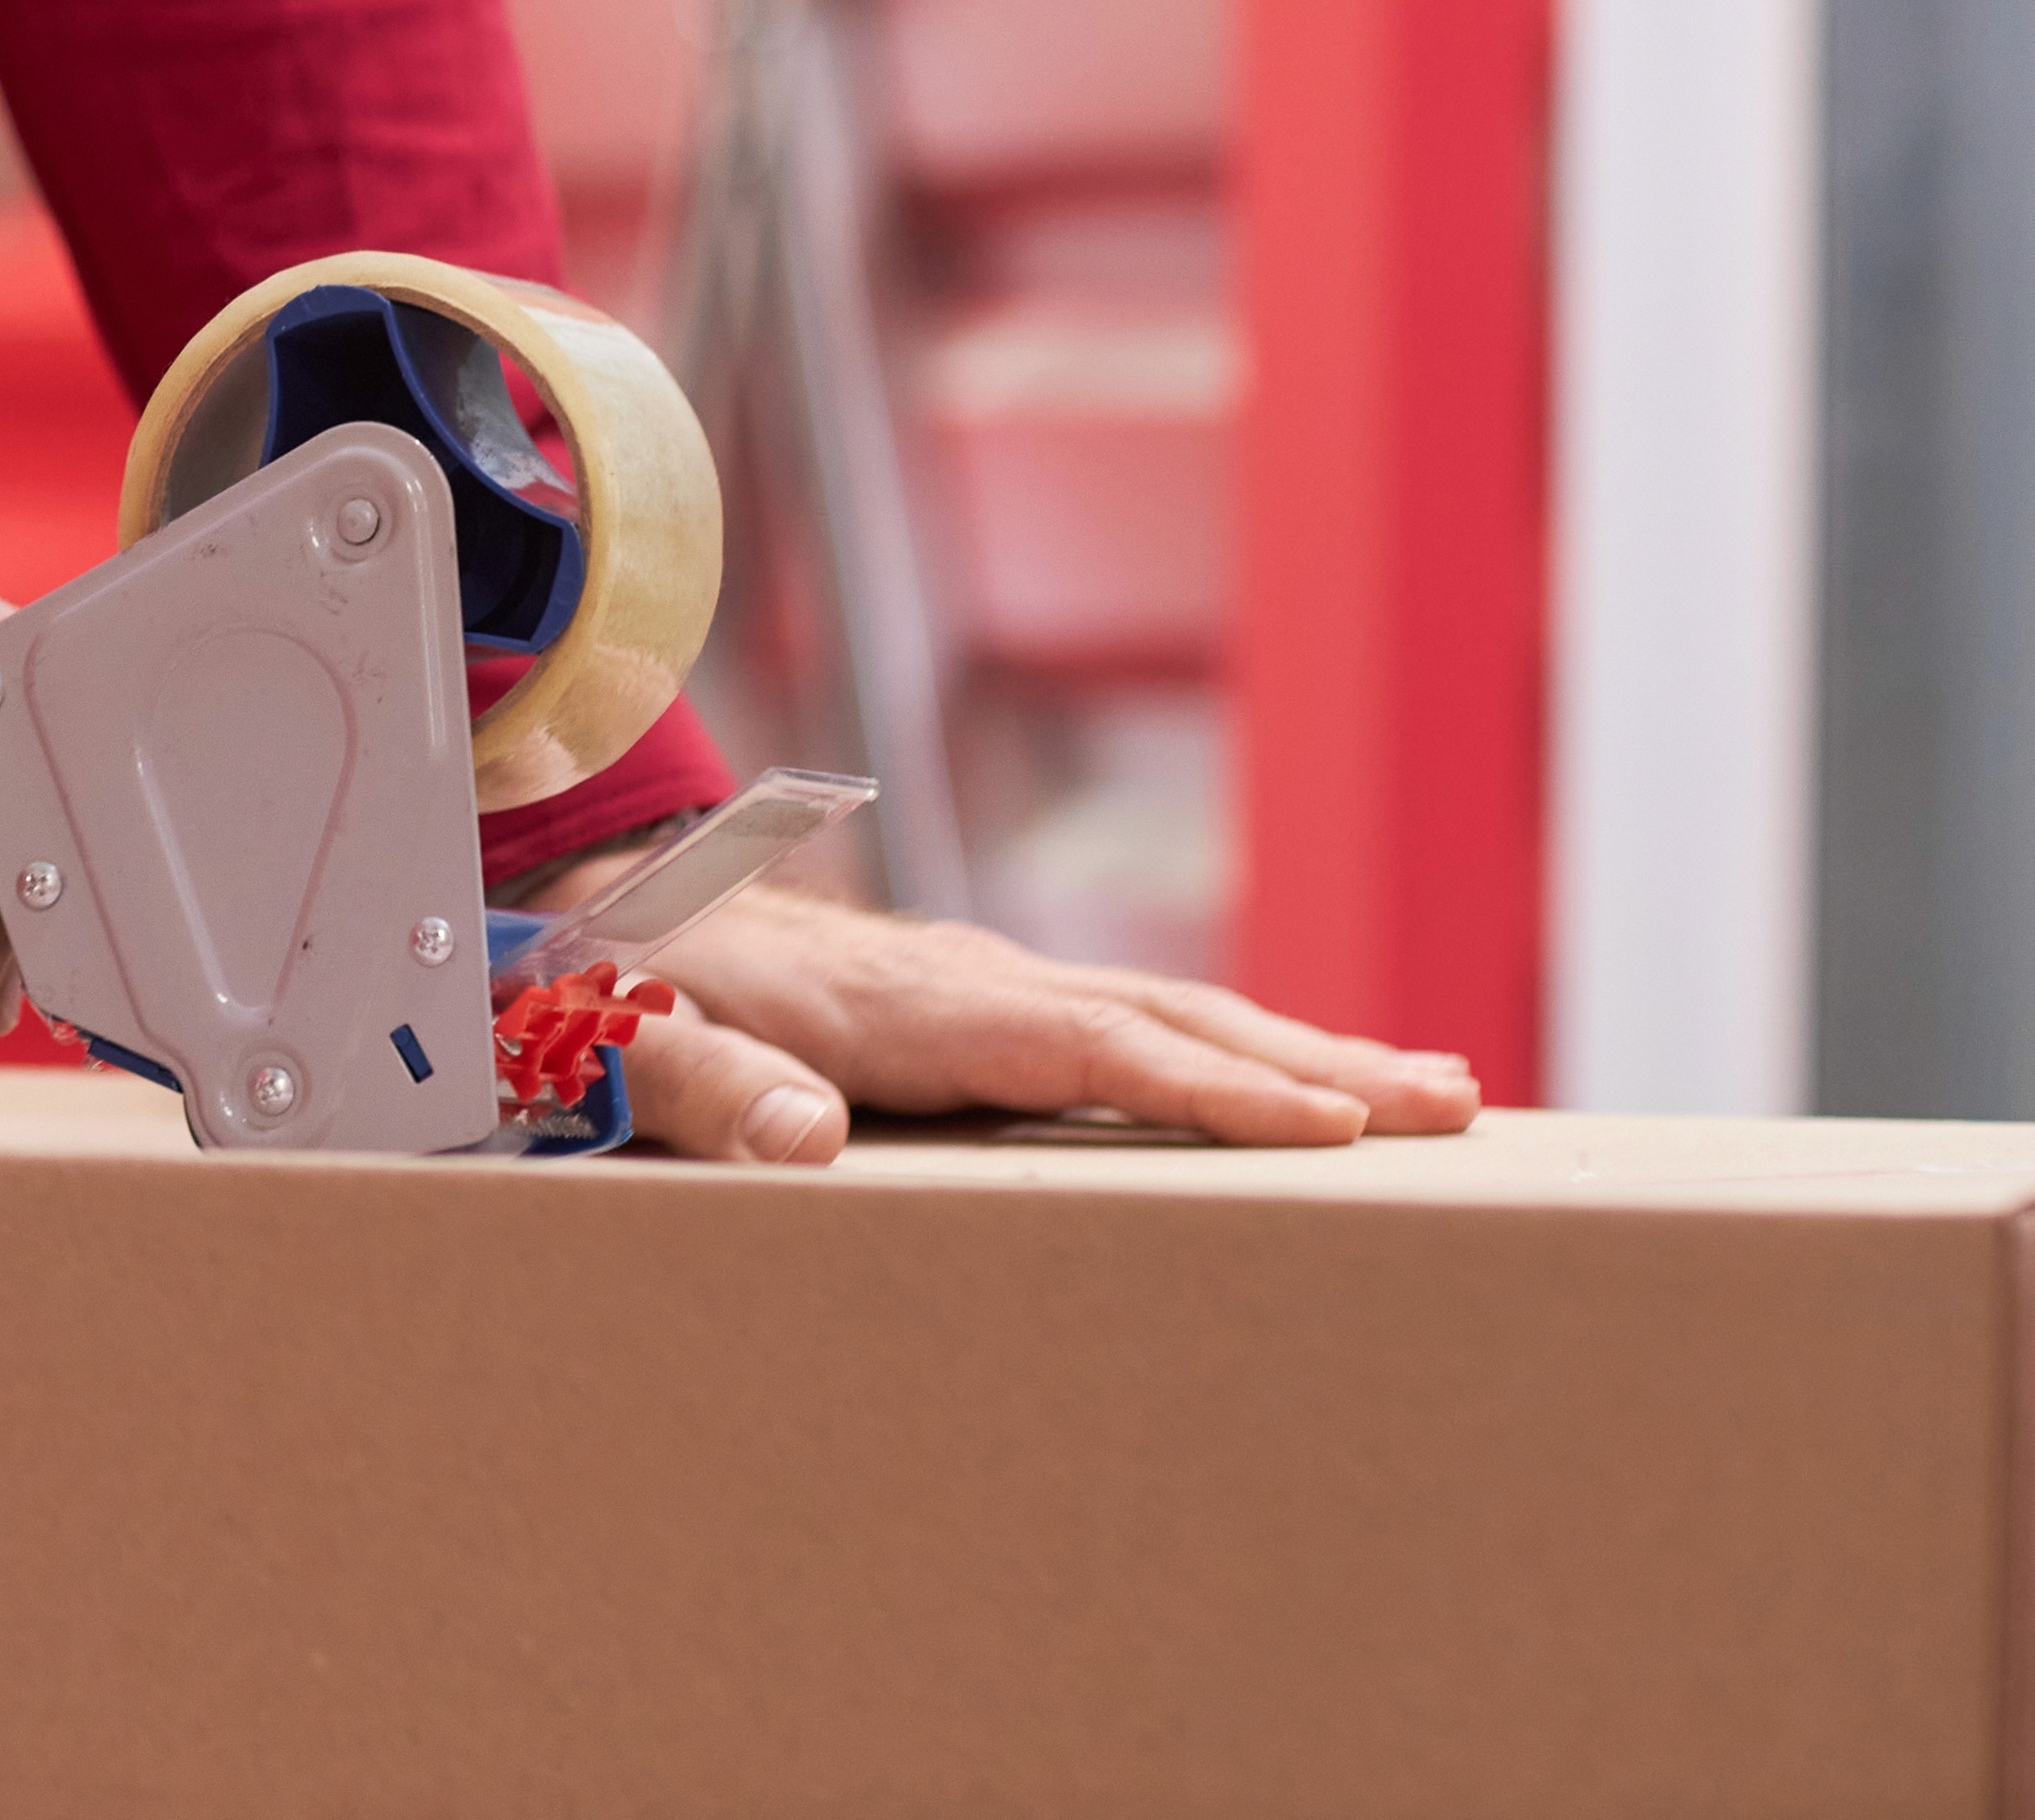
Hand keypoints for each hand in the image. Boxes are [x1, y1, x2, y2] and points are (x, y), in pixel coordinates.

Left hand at [584, 875, 1488, 1161]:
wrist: (598, 914)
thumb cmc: (616, 987)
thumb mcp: (628, 1034)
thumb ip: (701, 1081)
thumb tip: (803, 1135)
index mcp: (900, 1002)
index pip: (1081, 1043)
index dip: (1200, 1084)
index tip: (1321, 1122)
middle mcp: (966, 980)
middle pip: (1162, 1017)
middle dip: (1311, 1061)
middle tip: (1451, 1104)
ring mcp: (987, 986)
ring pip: (1170, 1016)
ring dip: (1302, 1054)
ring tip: (1438, 1093)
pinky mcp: (989, 1005)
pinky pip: (1134, 1031)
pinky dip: (1236, 1054)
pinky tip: (1306, 1088)